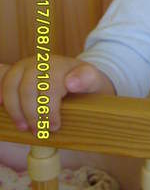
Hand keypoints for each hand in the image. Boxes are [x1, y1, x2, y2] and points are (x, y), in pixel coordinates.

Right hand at [0, 56, 114, 134]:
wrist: (80, 76)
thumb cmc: (86, 83)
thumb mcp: (95, 81)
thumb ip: (87, 79)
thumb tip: (71, 82)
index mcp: (60, 65)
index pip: (49, 86)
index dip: (49, 110)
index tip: (54, 126)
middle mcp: (41, 63)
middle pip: (27, 88)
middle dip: (31, 113)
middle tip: (38, 131)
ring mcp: (26, 66)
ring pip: (11, 84)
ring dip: (14, 109)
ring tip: (23, 126)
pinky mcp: (16, 72)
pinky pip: (2, 78)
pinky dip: (0, 93)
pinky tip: (1, 105)